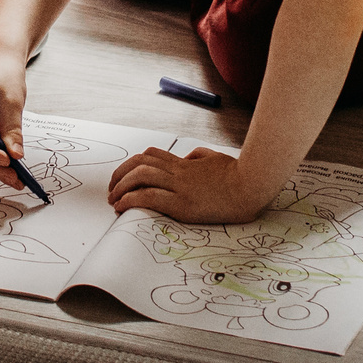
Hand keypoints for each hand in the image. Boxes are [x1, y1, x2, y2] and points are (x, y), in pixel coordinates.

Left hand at [106, 146, 268, 224]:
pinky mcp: (182, 204)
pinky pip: (149, 197)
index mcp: (185, 164)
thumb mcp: (215, 158)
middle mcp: (179, 173)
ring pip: (140, 177)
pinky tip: (121, 206)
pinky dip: (130, 200)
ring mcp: (180, 187)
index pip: (151, 156)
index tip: (124, 175)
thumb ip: (199, 156)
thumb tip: (187, 158)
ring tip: (112, 198)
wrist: (252, 186)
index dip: (133, 164)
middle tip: (111, 188)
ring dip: (120, 187)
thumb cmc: (238, 173)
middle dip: (119, 174)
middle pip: (139, 164)